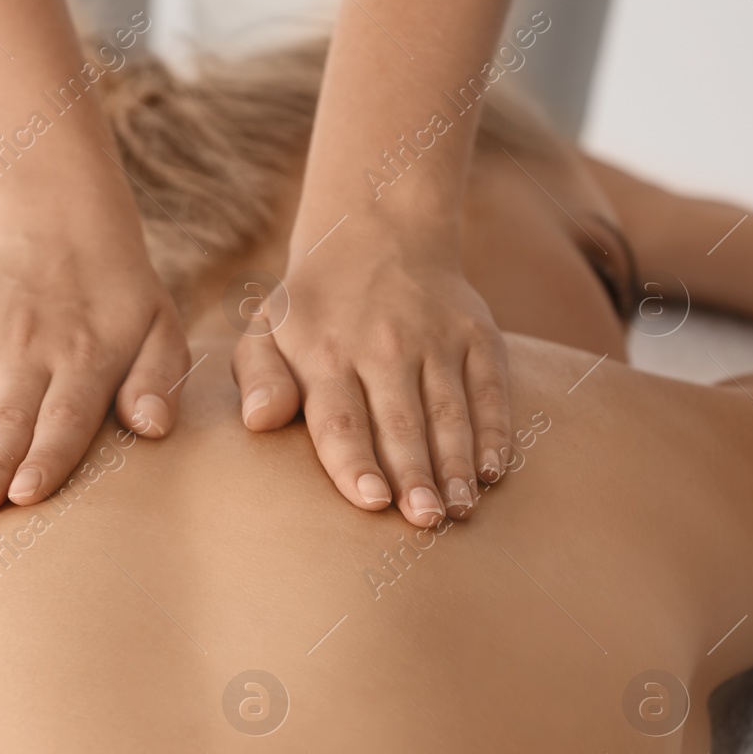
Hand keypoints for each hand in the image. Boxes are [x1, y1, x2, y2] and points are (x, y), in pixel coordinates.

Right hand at [0, 233, 188, 516]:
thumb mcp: (160, 327)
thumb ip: (160, 379)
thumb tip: (154, 427)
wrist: (54, 227)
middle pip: (6, 419)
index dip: (46, 457)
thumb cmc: (117, 299)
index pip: (63, 416)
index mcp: (86, 355)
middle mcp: (28, 350)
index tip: (26, 495)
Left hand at [232, 236, 511, 526]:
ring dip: (456, 464)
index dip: (355, 461)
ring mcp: (435, 338)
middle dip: (414, 476)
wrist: (378, 232)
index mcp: (325, 353)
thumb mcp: (266, 332)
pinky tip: (492, 470)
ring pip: (449, 411)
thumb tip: (257, 422)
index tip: (371, 501)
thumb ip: (259, 380)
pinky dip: (495, 430)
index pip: (341, 419)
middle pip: (401, 423)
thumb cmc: (311, 310)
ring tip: (458, 510)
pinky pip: (490, 389)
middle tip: (423, 521)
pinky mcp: (477, 333)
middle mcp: (383, 345)